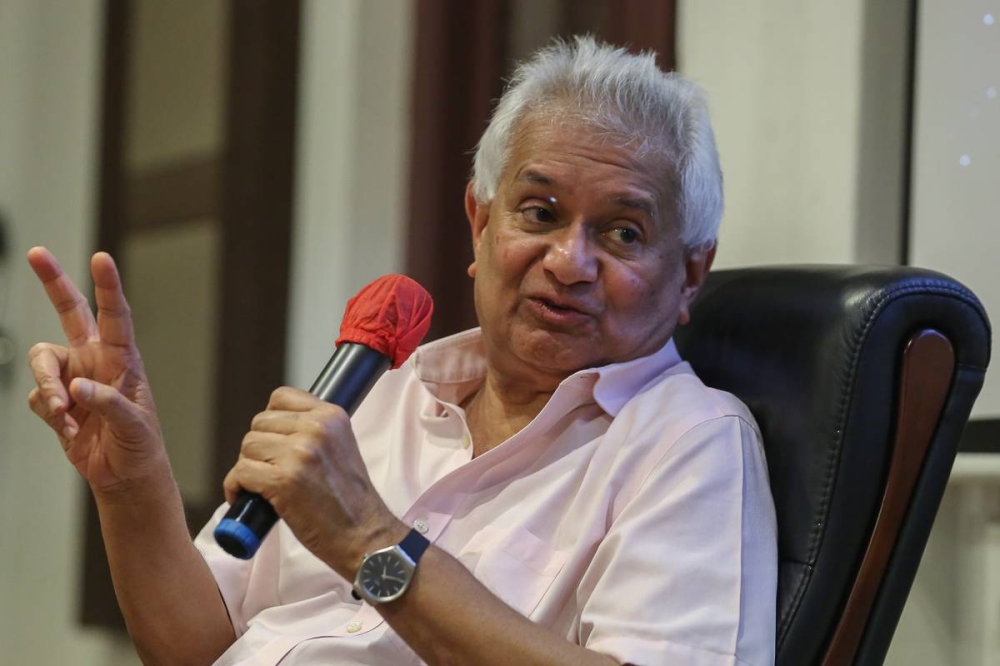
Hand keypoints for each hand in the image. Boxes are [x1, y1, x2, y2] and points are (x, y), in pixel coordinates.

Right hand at [26, 247, 166, 496]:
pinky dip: (51, 414)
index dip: (107, 286)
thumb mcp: (134, 424)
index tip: (101, 258)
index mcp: (123, 358)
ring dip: (49, 387)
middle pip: (69, 312)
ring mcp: (72, 377)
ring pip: (42, 362)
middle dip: (53, 281)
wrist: (124, 473)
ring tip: (65, 413)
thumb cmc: (140, 443)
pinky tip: (71, 431)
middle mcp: (95, 359)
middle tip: (37, 253)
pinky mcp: (55, 399)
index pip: (115, 316)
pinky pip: (39, 397)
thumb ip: (109, 403)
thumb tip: (77, 386)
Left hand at [223, 386, 404, 575]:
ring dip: (247, 468)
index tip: (275, 443)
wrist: (365, 536)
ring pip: (248, 447)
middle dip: (258, 448)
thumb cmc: (350, 500)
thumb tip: (273, 430)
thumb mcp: (341, 447)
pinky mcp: (284, 480)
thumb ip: (314, 431)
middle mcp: (317, 428)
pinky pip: (241, 472)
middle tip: (269, 471)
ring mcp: (299, 453)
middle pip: (259, 423)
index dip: (271, 421)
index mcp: (332, 416)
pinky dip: (236, 487)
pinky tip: (249, 499)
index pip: (281, 397)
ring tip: (261, 486)